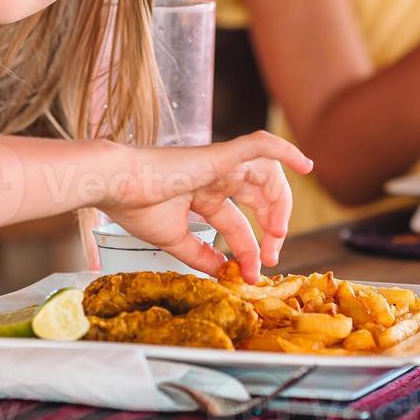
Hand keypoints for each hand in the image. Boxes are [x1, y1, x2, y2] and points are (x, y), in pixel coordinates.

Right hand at [97, 130, 311, 283]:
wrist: (115, 184)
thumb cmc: (135, 205)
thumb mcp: (173, 238)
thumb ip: (198, 253)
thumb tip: (221, 270)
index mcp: (203, 194)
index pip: (238, 223)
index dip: (249, 249)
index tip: (252, 274)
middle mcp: (216, 177)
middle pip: (260, 197)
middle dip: (272, 228)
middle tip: (272, 255)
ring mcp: (219, 163)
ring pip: (267, 173)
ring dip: (280, 203)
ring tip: (280, 230)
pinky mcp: (219, 154)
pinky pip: (259, 145)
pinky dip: (284, 149)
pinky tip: (304, 163)